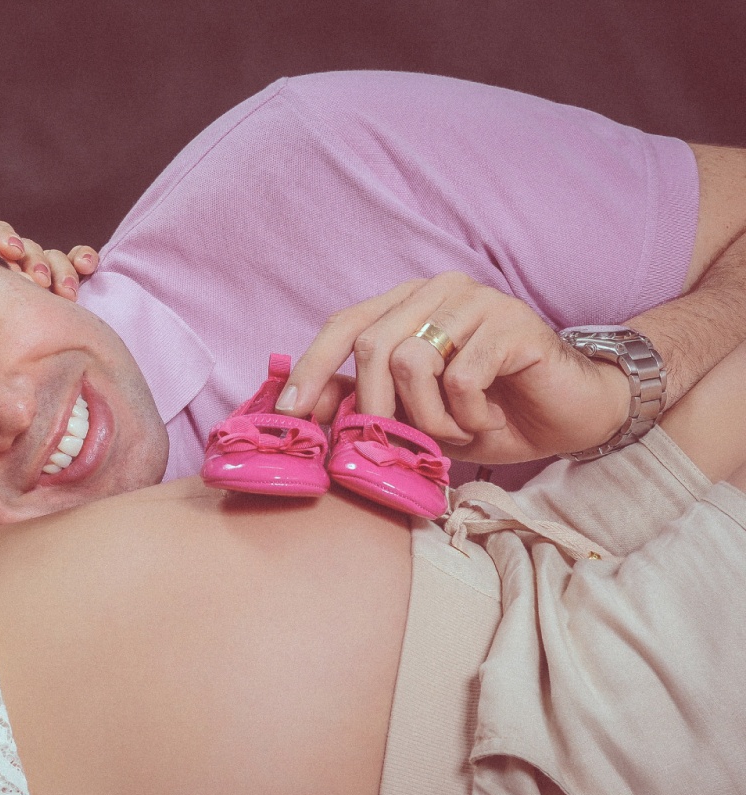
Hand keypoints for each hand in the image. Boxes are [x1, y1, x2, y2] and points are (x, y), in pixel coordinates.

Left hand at [0, 217, 99, 301]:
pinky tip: (87, 266)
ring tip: (65, 293)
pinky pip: (78, 256)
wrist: (42, 369)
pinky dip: (83, 257)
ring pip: (51, 254)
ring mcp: (44, 268)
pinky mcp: (71, 274)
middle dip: (33, 261)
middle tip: (39, 280)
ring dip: (59, 269)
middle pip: (25, 247)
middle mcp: (17, 265)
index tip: (9, 252)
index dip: (1, 238)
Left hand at [278, 272, 631, 463]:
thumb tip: (304, 407)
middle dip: (377, 406)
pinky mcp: (511, 323)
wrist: (570, 414)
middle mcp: (437, 291)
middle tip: (404, 438)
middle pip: (371, 345)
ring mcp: (476, 301)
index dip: (311, 368)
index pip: (344, 325)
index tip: (288, 413)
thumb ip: (363, 401)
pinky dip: (465, 415)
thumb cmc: (488, 412)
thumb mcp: (416, 414)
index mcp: (407, 303)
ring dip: (428, 416)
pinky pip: (459, 378)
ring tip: (455, 429)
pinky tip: (484, 420)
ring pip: (412, 361)